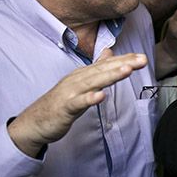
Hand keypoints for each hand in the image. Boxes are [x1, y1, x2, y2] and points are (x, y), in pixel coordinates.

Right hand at [7, 51, 147, 156]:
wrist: (34, 122)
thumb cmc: (59, 103)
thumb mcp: (80, 83)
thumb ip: (96, 69)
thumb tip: (110, 53)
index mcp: (82, 75)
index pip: (106, 65)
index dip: (124, 60)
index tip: (141, 57)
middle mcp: (76, 80)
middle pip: (102, 70)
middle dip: (123, 64)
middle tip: (142, 60)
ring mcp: (70, 93)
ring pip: (93, 82)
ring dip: (110, 76)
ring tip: (127, 70)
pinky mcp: (65, 107)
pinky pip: (79, 103)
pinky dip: (90, 98)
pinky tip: (101, 96)